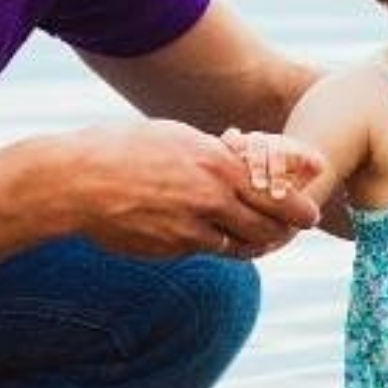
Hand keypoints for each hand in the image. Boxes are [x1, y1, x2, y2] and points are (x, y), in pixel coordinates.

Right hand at [65, 120, 320, 259]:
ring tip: (256, 238)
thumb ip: (214, 153)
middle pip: (267, 228)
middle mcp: (212, 199)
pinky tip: (208, 235)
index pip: (277, 194)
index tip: (309, 214)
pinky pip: (205, 250)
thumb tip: (240, 155)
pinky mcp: (172, 250)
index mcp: (218, 165)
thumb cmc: (124, 149)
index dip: (299, 209)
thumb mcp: (177, 137)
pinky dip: (213, 245)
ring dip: (251, 244)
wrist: (77, 182)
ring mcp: (192, 230)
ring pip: (239, 246)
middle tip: (290, 232)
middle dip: (283, 233)